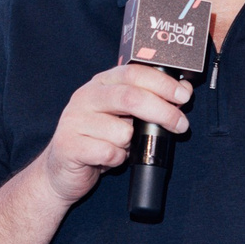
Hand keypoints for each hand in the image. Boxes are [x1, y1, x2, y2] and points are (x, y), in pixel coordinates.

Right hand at [33, 64, 190, 206]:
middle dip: (162, 111)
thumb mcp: (123, 115)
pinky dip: (117, 159)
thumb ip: (146, 101)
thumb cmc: (98, 140)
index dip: (162, 83)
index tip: (183, 95)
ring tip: (120, 146)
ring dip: (130, 144)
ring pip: (121, 131)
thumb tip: (182, 92)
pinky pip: (109, 153)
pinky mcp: (69, 146)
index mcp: (100, 83)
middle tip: (180, 124)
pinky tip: (108, 158)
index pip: (133, 73)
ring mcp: (74, 121)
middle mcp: (85, 97)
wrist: (61, 170)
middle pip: (130, 96)